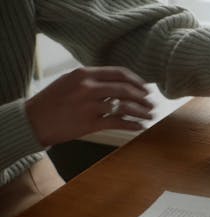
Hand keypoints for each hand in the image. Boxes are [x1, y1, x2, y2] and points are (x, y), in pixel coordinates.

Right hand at [25, 67, 153, 145]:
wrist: (33, 120)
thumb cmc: (52, 101)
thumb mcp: (70, 81)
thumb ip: (92, 80)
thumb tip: (119, 83)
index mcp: (85, 74)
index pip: (119, 73)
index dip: (136, 81)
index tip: (146, 87)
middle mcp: (88, 87)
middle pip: (125, 89)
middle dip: (143, 97)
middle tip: (151, 102)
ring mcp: (89, 105)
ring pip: (124, 106)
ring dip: (141, 111)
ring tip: (150, 115)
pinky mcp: (89, 123)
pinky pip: (117, 122)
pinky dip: (132, 124)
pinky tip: (140, 126)